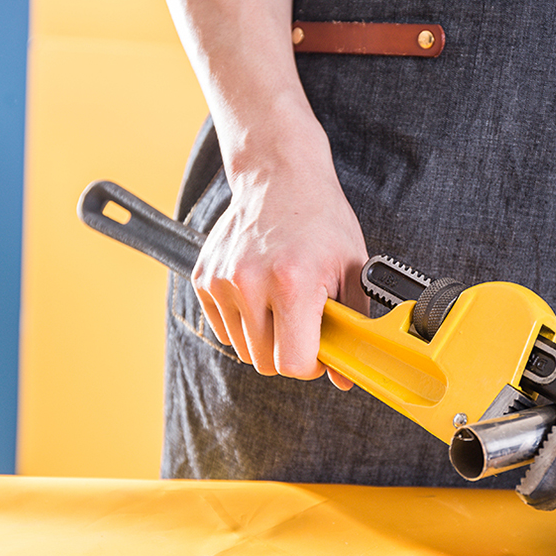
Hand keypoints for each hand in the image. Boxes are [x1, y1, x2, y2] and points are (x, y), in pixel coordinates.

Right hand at [192, 147, 368, 384]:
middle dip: (289, 351)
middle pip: (265, 362)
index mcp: (293, 282)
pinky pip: (223, 328)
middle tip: (305, 323)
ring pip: (242, 348)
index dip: (310, 364)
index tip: (319, 350)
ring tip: (282, 301)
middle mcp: (250, 282)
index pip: (292, 363)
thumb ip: (352, 325)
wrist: (280, 177)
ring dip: (265, 337)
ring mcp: (221, 280)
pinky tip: (261, 293)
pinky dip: (243, 322)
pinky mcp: (203, 278)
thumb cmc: (322, 221)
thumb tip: (345, 378)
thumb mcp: (351, 269)